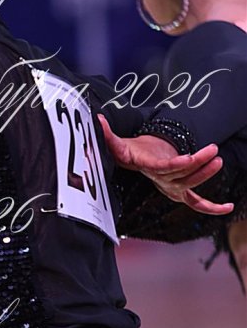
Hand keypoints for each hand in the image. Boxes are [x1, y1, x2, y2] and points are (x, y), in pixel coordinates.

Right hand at [97, 113, 233, 215]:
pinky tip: (229, 207)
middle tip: (213, 151)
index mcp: (149, 169)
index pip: (164, 168)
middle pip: (182, 175)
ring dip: (207, 173)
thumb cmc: (129, 151)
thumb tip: (98, 120)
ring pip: (192, 184)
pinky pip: (198, 203)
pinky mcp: (181, 190)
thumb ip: (108, 135)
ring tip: (217, 157)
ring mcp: (173, 187)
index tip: (188, 158)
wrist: (136, 160)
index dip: (175, 164)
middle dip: (199, 164)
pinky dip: (213, 208)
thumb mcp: (118, 143)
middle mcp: (162, 182)